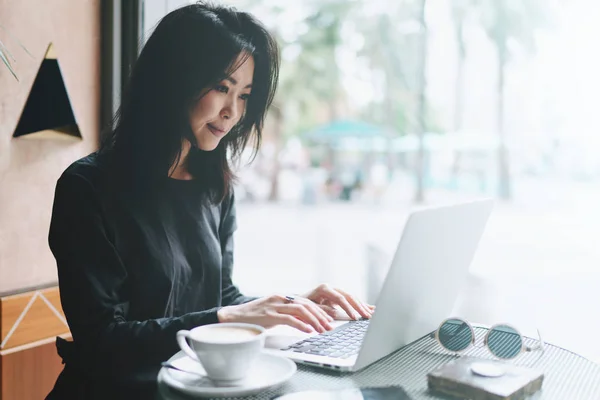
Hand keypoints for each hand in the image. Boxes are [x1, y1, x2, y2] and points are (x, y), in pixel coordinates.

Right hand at [217, 294, 333, 333]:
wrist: (233, 317)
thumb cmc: (253, 318)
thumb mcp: (273, 313)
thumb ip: (287, 314)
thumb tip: (304, 322)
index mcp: (282, 297)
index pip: (306, 301)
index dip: (319, 310)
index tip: (329, 319)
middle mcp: (280, 298)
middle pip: (306, 304)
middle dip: (321, 316)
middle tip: (330, 326)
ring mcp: (274, 306)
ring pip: (301, 310)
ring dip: (315, 320)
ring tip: (323, 330)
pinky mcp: (269, 315)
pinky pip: (289, 319)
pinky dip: (302, 325)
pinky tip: (309, 331)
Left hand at [304, 283, 374, 320]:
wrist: (296, 301)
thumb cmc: (301, 305)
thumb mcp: (308, 307)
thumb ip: (321, 309)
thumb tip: (334, 312)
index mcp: (324, 288)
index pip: (340, 298)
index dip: (348, 308)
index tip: (354, 318)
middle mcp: (332, 287)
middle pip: (349, 296)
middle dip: (359, 307)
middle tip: (367, 316)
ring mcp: (336, 290)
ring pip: (352, 297)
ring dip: (362, 306)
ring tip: (371, 314)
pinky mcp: (338, 296)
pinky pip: (352, 300)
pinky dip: (361, 305)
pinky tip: (370, 308)